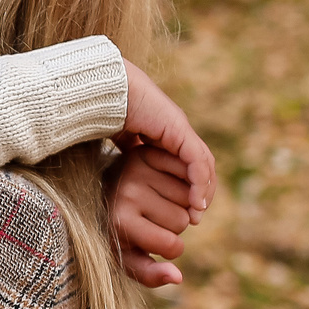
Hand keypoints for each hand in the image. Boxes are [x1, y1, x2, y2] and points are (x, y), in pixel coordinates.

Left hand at [109, 143, 197, 287]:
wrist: (98, 196)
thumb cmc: (117, 232)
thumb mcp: (127, 258)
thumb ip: (150, 275)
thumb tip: (178, 277)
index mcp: (121, 222)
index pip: (173, 246)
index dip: (171, 248)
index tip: (152, 240)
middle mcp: (126, 194)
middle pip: (183, 220)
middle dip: (175, 223)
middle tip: (149, 216)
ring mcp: (136, 170)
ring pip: (190, 197)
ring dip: (181, 202)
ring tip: (154, 199)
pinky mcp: (147, 153)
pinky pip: (189, 173)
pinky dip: (186, 181)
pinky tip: (165, 184)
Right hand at [119, 61, 214, 215]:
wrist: (103, 92)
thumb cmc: (105, 110)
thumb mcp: (121, 138)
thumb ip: (129, 149)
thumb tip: (125, 164)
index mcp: (166, 131)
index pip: (188, 162)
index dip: (189, 186)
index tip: (183, 210)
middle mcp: (178, 130)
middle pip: (202, 164)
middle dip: (201, 191)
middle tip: (196, 217)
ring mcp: (180, 129)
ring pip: (204, 163)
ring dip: (203, 190)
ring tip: (197, 213)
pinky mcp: (178, 130)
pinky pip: (197, 160)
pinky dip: (199, 182)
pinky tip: (195, 201)